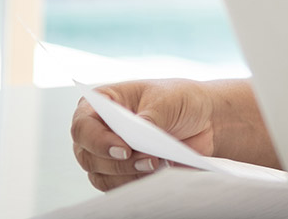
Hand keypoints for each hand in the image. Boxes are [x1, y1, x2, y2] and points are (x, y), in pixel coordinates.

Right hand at [69, 79, 217, 190]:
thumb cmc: (179, 99)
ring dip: (127, 175)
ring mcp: (108, 153)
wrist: (203, 117)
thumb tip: (138, 138)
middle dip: (118, 163)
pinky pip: (117, 187)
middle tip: (149, 160)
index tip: (124, 149)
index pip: (83, 126)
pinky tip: (157, 173)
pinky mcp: (123, 172)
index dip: (98, 141)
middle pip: (87, 156)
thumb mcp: (166, 101)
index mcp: (102, 102)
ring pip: (100, 175)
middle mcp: (99, 130)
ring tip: (156, 164)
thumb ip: (149, 119)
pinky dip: (135, 183)